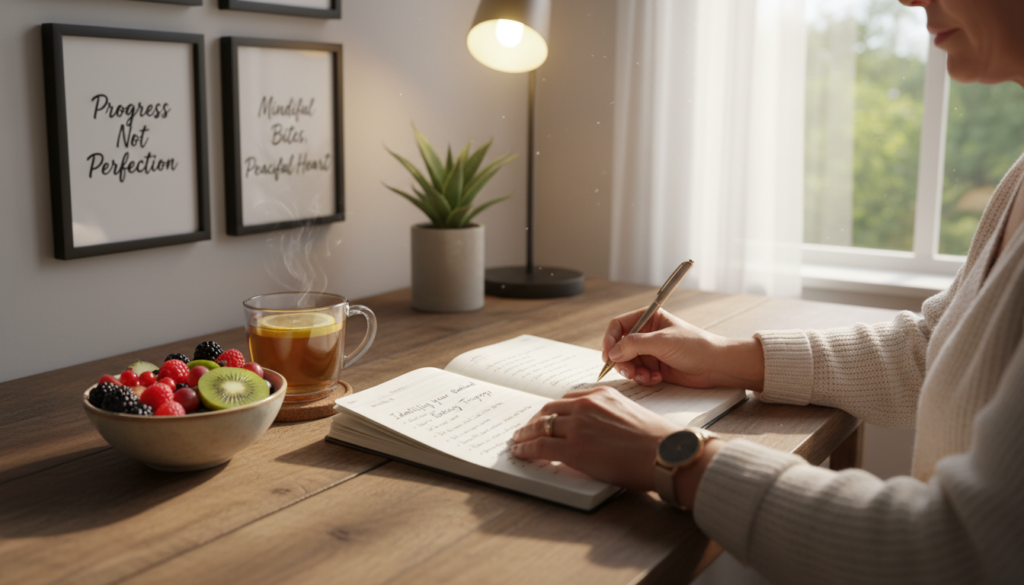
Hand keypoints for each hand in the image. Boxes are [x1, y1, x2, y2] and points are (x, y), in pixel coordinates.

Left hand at [511, 386, 678, 491]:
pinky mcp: (571, 447)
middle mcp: (586, 405)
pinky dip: (525, 448)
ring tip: (518, 440)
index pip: (568, 399)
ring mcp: (577, 425)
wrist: (664, 453)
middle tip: (527, 428)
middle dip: (536, 420)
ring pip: (540, 425)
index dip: (554, 410)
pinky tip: (520, 452)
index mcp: (601, 394)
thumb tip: (598, 431)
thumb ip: (609, 416)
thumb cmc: (656, 441)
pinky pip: (539, 446)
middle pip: (550, 409)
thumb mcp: (630, 415)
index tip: (547, 417)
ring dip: (526, 433)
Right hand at [602, 308, 764, 390]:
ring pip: (627, 362)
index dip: (610, 340)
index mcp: (648, 318)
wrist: (716, 366)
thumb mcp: (662, 341)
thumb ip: (635, 345)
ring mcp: (650, 351)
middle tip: (629, 371)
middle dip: (622, 361)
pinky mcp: (654, 367)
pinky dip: (643, 378)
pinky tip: (657, 378)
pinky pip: (638, 373)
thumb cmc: (695, 346)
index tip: (608, 355)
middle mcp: (646, 334)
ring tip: (647, 376)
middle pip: (619, 347)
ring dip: (633, 372)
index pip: (618, 326)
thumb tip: (612, 352)